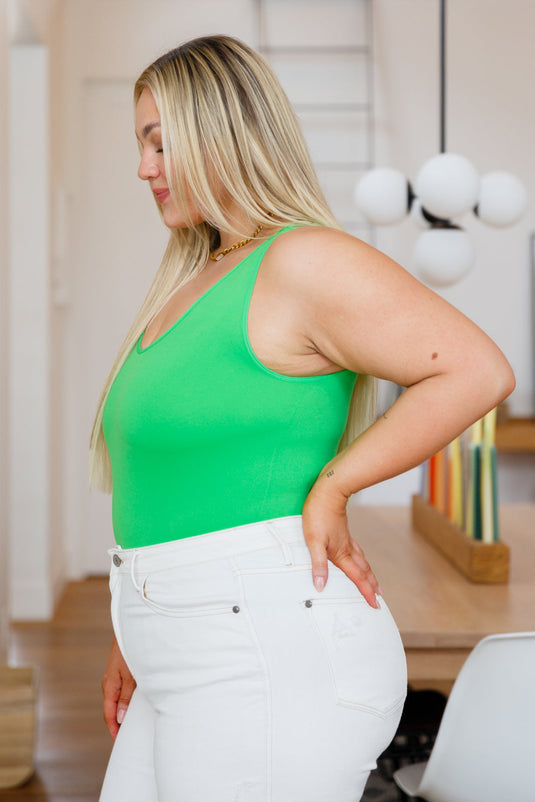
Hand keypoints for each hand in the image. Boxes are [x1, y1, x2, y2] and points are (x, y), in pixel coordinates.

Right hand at [102, 637, 135, 737]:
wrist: (130, 630)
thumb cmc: (130, 651)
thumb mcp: (130, 675)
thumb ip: (125, 696)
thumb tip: (120, 717)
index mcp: (109, 686)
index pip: (109, 714)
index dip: (114, 729)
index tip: (120, 742)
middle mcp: (110, 684)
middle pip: (112, 709)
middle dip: (118, 723)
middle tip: (128, 738)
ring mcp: (115, 678)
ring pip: (117, 700)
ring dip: (123, 712)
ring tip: (133, 725)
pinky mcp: (121, 672)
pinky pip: (122, 691)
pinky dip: (126, 701)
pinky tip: (135, 704)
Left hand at [302, 481, 380, 608]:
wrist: (328, 491)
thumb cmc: (319, 514)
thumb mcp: (314, 541)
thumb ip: (318, 564)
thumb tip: (320, 586)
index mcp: (341, 554)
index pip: (357, 578)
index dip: (366, 592)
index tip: (374, 605)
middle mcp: (347, 548)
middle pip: (363, 570)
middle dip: (371, 585)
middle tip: (379, 597)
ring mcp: (347, 539)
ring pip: (362, 560)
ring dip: (368, 573)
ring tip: (374, 581)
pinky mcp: (343, 531)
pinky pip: (357, 550)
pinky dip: (361, 559)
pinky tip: (358, 556)